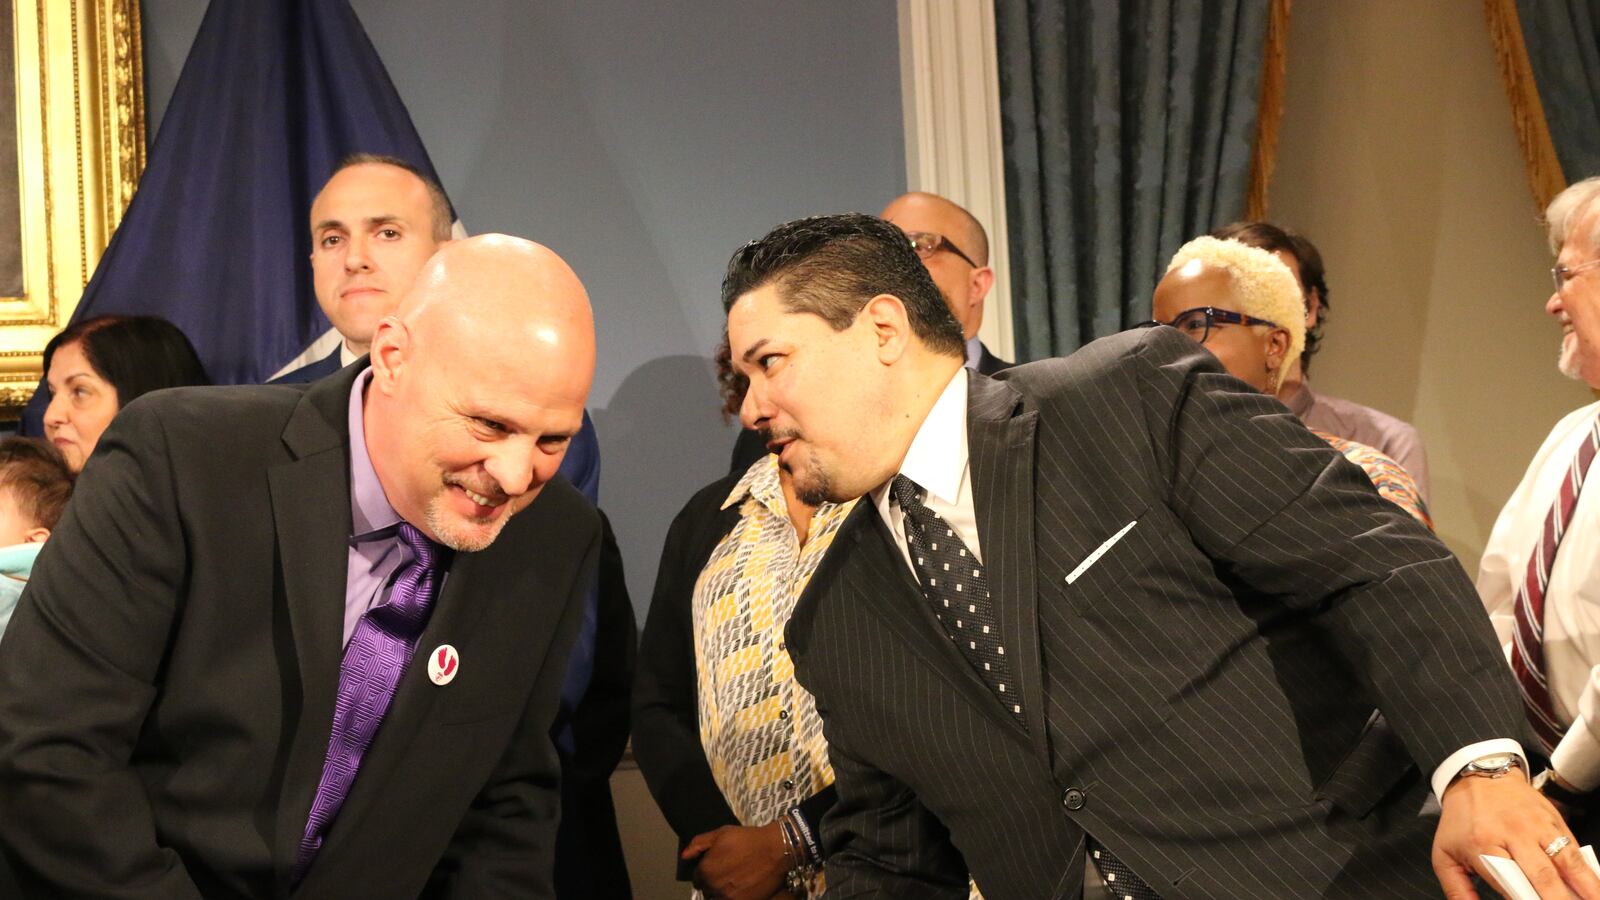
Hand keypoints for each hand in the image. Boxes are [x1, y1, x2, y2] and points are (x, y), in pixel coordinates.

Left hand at [681, 823, 789, 899]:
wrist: (774, 850)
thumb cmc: (747, 839)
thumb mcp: (721, 834)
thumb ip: (698, 844)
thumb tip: (684, 856)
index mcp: (706, 870)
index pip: (697, 878)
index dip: (705, 870)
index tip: (715, 866)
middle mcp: (714, 887)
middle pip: (707, 890)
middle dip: (712, 882)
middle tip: (726, 872)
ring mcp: (728, 898)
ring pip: (717, 898)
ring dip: (721, 892)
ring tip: (734, 881)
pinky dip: (733, 896)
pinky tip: (742, 887)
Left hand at [1434, 772, 1599, 898]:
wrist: (1478, 776)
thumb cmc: (1461, 819)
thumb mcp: (1444, 853)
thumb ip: (1457, 889)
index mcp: (1483, 844)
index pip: (1509, 883)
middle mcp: (1514, 834)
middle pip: (1542, 875)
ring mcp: (1538, 826)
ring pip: (1566, 861)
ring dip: (1585, 886)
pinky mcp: (1554, 821)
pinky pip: (1575, 849)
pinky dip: (1587, 870)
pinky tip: (1594, 886)